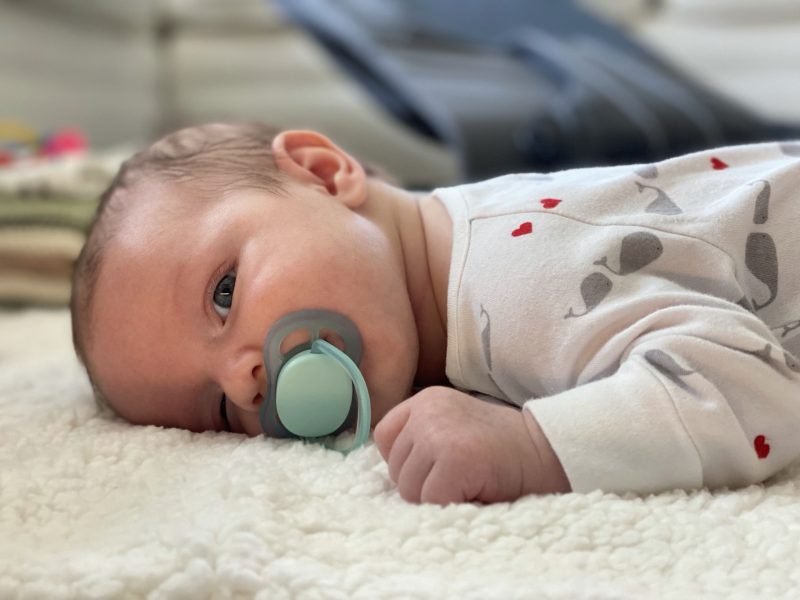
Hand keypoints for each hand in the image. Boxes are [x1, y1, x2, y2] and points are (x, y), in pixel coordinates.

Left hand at [373, 386, 569, 504]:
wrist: (548, 450)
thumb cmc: (501, 449)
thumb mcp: (454, 427)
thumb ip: (421, 439)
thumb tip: (391, 476)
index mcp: (425, 400)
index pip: (384, 437)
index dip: (407, 462)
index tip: (437, 468)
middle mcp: (427, 411)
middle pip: (395, 469)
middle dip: (423, 485)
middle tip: (462, 478)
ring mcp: (439, 433)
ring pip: (410, 490)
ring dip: (437, 499)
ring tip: (469, 484)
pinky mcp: (455, 459)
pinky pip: (431, 501)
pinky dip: (451, 508)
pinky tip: (476, 493)